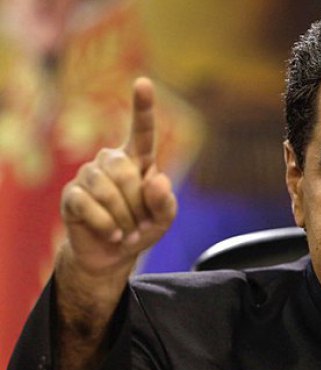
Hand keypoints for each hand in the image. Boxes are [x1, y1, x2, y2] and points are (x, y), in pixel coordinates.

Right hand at [60, 77, 175, 275]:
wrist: (111, 254)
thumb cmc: (141, 229)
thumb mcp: (163, 220)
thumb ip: (166, 203)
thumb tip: (156, 180)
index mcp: (138, 161)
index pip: (142, 131)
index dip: (143, 108)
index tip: (143, 83)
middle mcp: (111, 161)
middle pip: (126, 173)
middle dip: (137, 205)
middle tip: (139, 224)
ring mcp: (88, 176)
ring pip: (107, 190)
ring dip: (123, 218)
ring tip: (125, 230)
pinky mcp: (72, 194)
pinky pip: (89, 205)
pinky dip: (106, 225)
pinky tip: (111, 233)